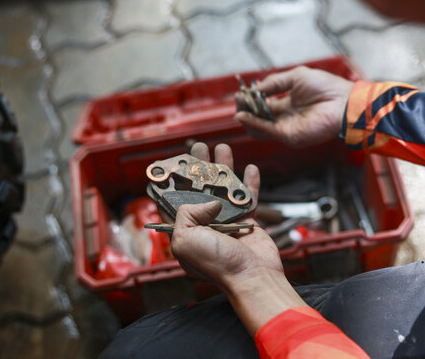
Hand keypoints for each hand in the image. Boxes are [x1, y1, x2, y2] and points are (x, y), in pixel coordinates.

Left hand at [171, 143, 282, 289]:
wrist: (252, 276)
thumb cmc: (217, 264)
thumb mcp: (185, 238)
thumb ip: (186, 214)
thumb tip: (208, 202)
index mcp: (185, 231)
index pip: (175, 201)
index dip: (172, 182)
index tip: (171, 162)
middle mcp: (205, 225)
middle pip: (200, 189)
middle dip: (198, 167)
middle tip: (198, 147)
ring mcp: (227, 222)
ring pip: (224, 189)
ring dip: (224, 168)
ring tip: (223, 148)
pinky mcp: (248, 222)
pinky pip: (249, 198)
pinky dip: (250, 183)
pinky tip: (250, 168)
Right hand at [235, 66, 353, 147]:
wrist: (342, 102)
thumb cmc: (325, 87)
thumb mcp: (295, 77)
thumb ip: (274, 83)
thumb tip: (255, 89)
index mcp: (286, 104)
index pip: (262, 104)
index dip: (250, 99)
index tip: (241, 91)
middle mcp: (284, 117)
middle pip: (257, 116)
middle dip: (245, 107)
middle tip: (238, 98)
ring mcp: (285, 128)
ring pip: (257, 127)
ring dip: (245, 116)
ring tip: (239, 105)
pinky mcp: (287, 135)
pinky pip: (265, 131)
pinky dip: (253, 123)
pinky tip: (244, 115)